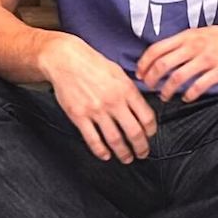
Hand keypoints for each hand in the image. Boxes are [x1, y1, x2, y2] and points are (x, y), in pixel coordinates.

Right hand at [40, 35, 156, 160]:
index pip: (146, 117)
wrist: (66, 60)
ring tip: (126, 158)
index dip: (151, 131)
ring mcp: (96, 110)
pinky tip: (105, 155)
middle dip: (141, 147)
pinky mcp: (79, 117)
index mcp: (126, 89)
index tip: (150, 135)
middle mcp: (114, 101)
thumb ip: (130, 90)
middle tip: (142, 153)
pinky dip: (101, 151)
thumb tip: (141, 107)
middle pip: (134, 132)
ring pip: (115, 140)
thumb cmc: (92, 64)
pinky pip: (93, 140)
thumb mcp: (118, 72)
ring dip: (123, 153)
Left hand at [136, 16, 217, 101]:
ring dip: (168, 90)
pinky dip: (189, 95)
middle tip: (149, 87)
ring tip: (165, 96)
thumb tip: (161, 56)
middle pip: (163, 64)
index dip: (144, 63)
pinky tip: (187, 98)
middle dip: (151, 79)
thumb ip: (182, 43)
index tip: (139, 74)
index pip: (157, 49)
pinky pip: (199, 86)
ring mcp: (208, 59)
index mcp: (187, 36)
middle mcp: (194, 46)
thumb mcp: (200, 33)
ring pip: (178, 77)